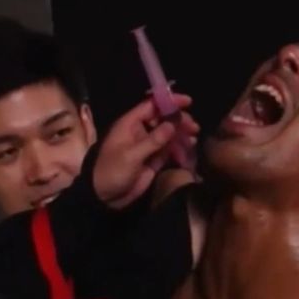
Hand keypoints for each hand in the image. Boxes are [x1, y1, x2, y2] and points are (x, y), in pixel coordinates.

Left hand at [93, 94, 199, 208]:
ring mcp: (148, 145)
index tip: (187, 102)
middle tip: (193, 127)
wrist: (105, 197)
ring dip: (182, 134)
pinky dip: (180, 148)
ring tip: (194, 137)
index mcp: (130, 124)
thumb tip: (172, 124)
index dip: (169, 101)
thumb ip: (153, 140)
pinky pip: (169, 149)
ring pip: (169, 134)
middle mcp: (141, 131)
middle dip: (179, 121)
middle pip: (163, 119)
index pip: (151, 106)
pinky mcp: (154, 159)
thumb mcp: (131, 156)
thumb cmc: (112, 171)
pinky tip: (189, 149)